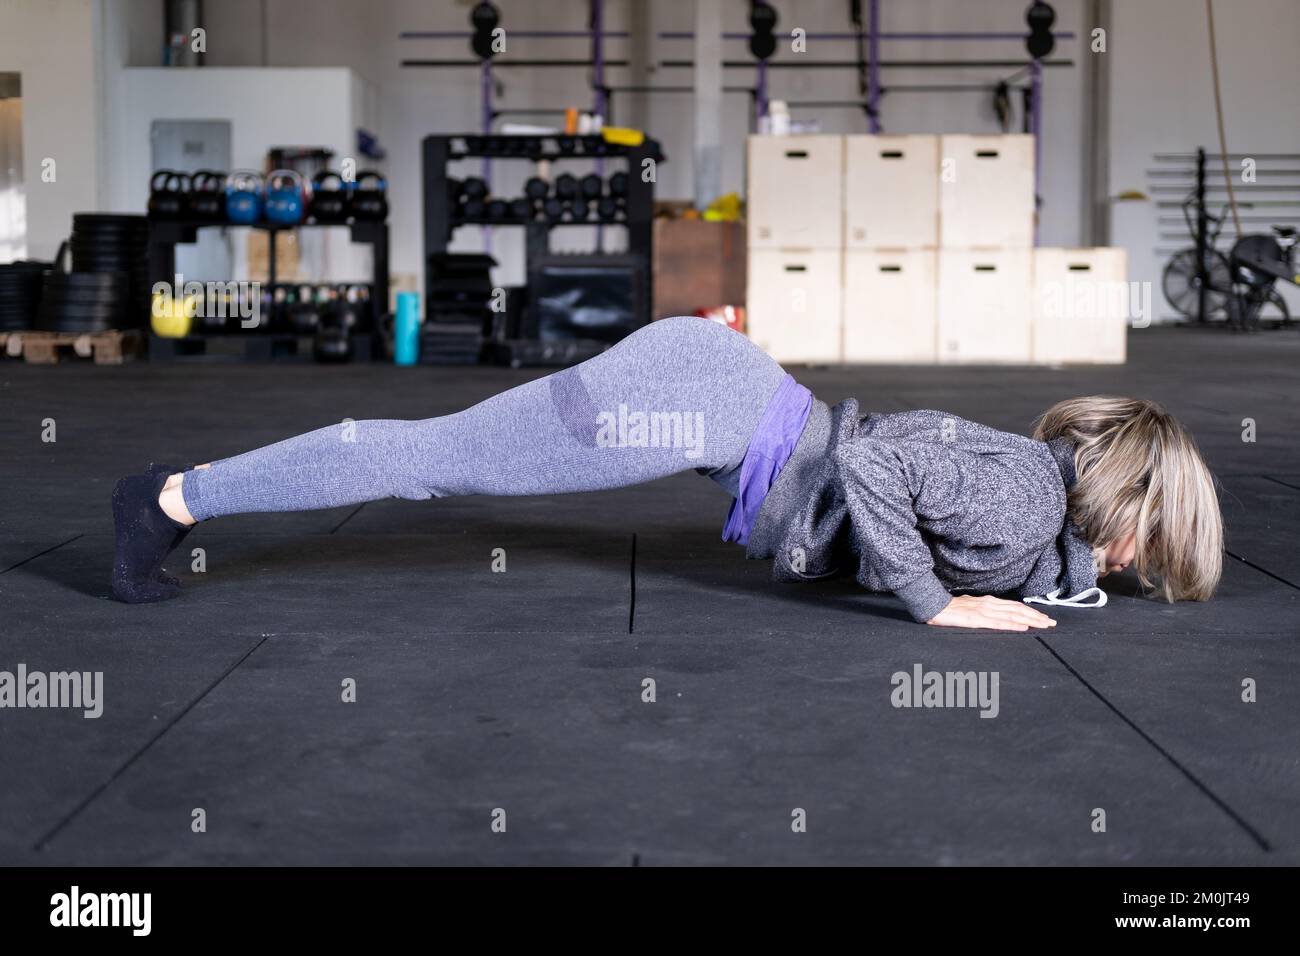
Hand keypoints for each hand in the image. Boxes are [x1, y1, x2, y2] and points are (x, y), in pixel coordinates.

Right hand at [926, 594, 1055, 631]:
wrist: (932, 605)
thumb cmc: (949, 608)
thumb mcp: (970, 607)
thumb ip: (984, 610)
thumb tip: (998, 615)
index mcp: (988, 601)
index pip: (1014, 606)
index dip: (1031, 611)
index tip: (1044, 617)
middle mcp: (989, 604)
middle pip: (1017, 610)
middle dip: (1036, 616)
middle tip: (1052, 623)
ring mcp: (983, 612)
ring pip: (1012, 615)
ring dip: (1030, 620)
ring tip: (1044, 625)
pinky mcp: (976, 620)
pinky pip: (997, 623)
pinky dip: (1012, 625)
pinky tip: (1022, 627)